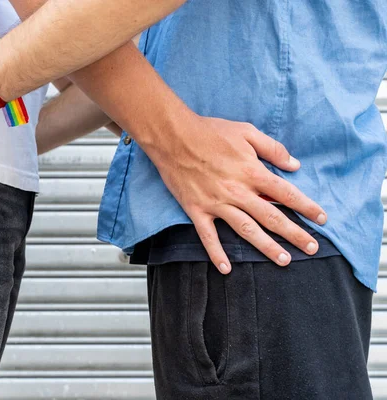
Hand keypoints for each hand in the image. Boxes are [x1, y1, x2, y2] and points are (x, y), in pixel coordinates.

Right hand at [147, 114, 326, 272]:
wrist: (173, 136)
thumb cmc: (209, 131)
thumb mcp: (246, 131)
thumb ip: (272, 148)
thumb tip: (294, 165)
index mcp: (252, 172)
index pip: (286, 194)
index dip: (306, 207)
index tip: (321, 219)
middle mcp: (238, 191)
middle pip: (272, 217)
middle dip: (295, 234)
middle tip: (312, 249)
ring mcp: (216, 203)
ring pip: (246, 230)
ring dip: (266, 247)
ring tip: (284, 260)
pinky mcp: (197, 210)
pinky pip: (208, 236)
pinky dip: (216, 253)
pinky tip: (226, 268)